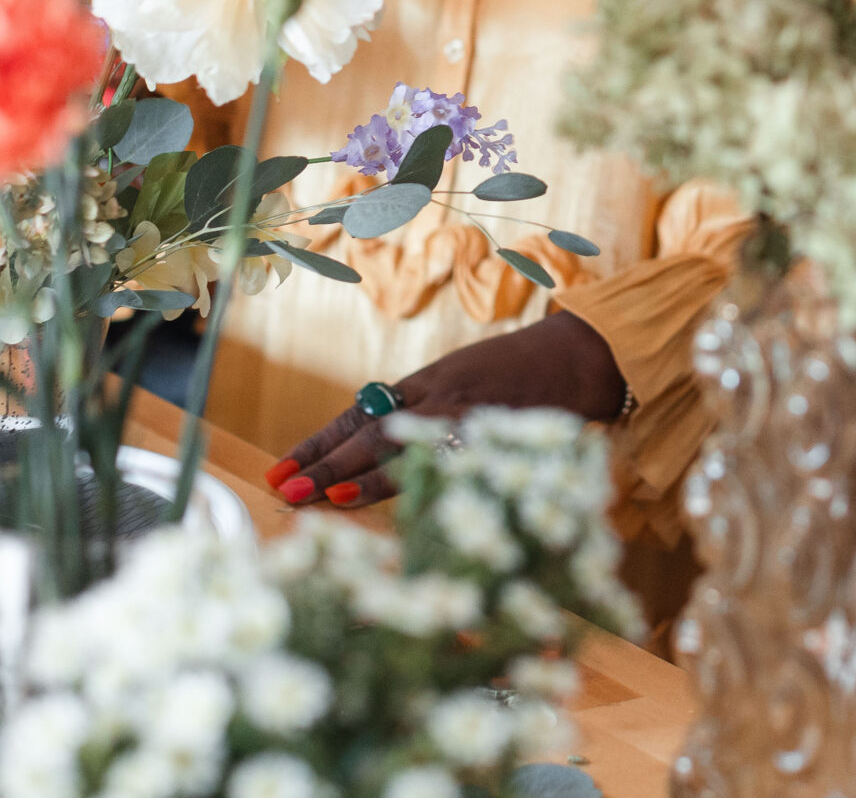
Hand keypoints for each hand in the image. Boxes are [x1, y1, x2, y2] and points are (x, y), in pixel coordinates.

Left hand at [261, 310, 628, 507]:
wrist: (576, 357)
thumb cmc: (520, 372)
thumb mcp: (464, 381)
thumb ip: (425, 409)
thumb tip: (378, 444)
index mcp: (425, 384)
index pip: (358, 415)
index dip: (317, 442)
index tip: (280, 467)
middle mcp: (436, 400)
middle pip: (368, 433)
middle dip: (323, 462)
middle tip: (283, 487)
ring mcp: (463, 419)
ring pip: (400, 448)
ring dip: (356, 477)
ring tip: (318, 497)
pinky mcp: (492, 437)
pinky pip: (444, 464)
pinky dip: (414, 484)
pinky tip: (392, 498)